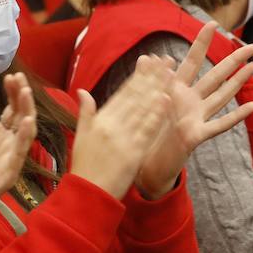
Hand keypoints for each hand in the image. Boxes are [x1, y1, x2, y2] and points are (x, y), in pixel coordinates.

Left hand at [0, 72, 37, 237]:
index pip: (10, 111)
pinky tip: (26, 121)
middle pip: (20, 118)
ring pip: (25, 134)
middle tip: (19, 78)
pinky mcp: (7, 176)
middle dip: (22, 98)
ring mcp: (9, 161)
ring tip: (26, 93)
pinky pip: (19, 155)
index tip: (11, 76)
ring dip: (27, 112)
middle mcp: (6, 147)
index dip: (12, 94)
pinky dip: (24, 138)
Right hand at [69, 56, 171, 198]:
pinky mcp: (133, 152)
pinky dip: (157, 114)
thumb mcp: (81, 135)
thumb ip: (85, 112)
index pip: (122, 93)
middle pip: (135, 96)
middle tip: (166, 59)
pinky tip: (167, 99)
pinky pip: (147, 130)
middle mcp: (111, 125)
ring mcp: (123, 138)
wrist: (87, 193)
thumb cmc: (84, 166)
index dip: (137, 76)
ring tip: (171, 72)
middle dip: (152, 76)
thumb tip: (82, 90)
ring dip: (158, 88)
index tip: (149, 62)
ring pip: (143, 108)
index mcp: (100, 120)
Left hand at [133, 24, 252, 199]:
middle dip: (234, 60)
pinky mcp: (196, 135)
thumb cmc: (146, 132)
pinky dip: (236, 116)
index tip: (212, 23)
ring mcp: (196, 117)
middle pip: (216, 76)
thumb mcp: (143, 104)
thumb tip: (146, 56)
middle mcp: (190, 102)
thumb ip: (147, 81)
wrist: (143, 163)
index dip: (201, 43)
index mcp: (176, 91)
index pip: (192, 61)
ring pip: (222, 96)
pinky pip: (219, 125)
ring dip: (239, 82)